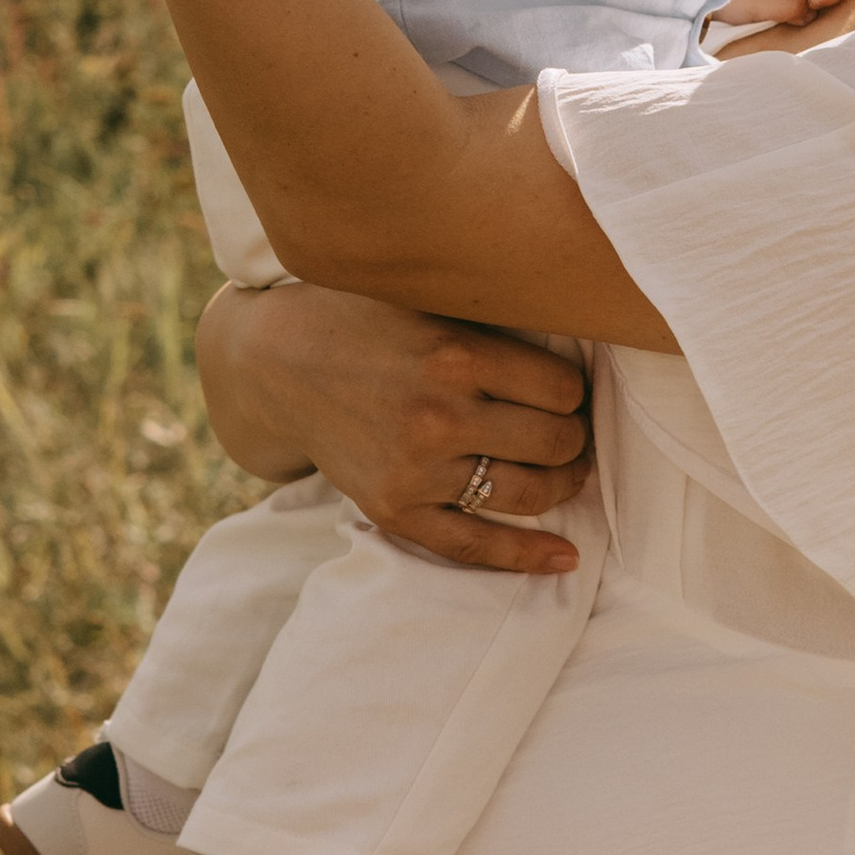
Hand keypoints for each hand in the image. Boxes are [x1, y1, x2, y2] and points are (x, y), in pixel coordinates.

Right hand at [195, 283, 593, 575]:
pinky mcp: (394, 508)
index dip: (573, 393)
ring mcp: (416, 469)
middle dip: (573, 439)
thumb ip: (490, 319)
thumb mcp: (426, 296)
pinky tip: (565, 558)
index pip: (562, 390)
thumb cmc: (363, 319)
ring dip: (561, 485)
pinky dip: (526, 556)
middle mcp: (439, 415)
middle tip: (571, 431)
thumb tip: (577, 337)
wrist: (276, 364)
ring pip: (528, 494)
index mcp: (455, 354)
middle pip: (554, 442)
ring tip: (567, 472)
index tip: (564, 391)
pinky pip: (473, 544)